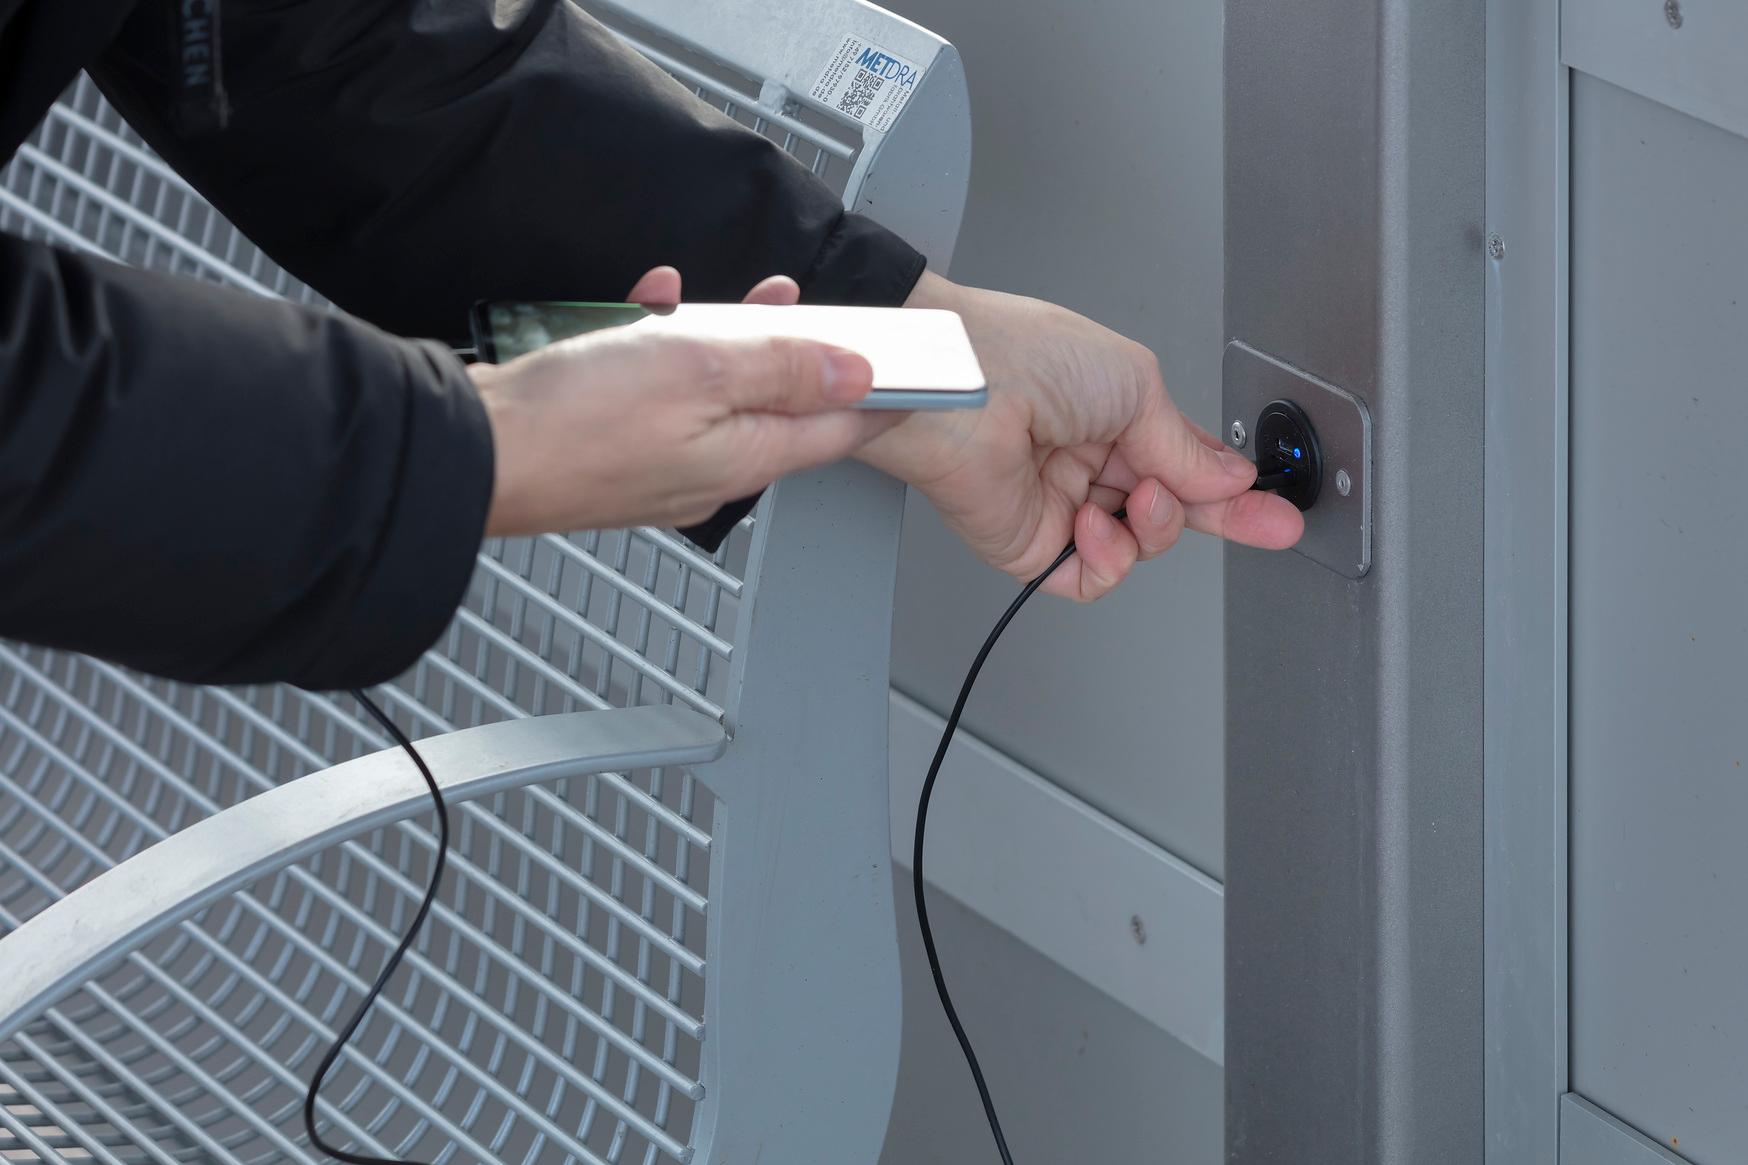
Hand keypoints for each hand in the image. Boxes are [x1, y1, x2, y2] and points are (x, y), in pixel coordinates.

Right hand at [474, 268, 899, 534]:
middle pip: (780, 405)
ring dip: (724, 337)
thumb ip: (785, 368)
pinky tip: (647, 308)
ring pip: (717, 391)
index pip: (841, 428)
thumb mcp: (701, 372)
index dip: (882, 393)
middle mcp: (710, 470)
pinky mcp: (613, 446)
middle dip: (800, 351)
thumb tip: (858, 372)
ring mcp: (659, 462)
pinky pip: (658, 390)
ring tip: (724, 296)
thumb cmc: (578, 423)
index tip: (918, 373)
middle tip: (817, 311)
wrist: (474, 454)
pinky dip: (661, 345)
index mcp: (747, 456)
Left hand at [857, 271, 1304, 598]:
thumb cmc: (1022, 355)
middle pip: (1168, 511)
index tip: (1277, 515)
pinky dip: (1107, 558)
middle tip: (1247, 515)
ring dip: (1152, 525)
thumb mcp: (1136, 383)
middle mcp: (1086, 461)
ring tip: (1136, 494)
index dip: (1235, 494)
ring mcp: (1059, 505)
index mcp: (1113, 415)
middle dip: (1209, 514)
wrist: (959, 383)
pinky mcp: (1030, 546)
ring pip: (1138, 546)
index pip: (1187, 465)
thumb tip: (1229, 478)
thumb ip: (1185, 444)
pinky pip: (1089, 577)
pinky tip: (1094, 523)